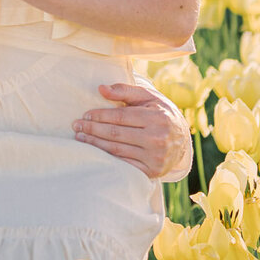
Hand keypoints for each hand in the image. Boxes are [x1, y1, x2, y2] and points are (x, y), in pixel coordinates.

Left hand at [73, 82, 191, 179]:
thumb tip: (101, 89)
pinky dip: (107, 158)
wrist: (182, 139)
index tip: (85, 115)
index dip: (100, 116)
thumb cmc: (160, 113)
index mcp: (156, 117)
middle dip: (92, 130)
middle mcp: (157, 138)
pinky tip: (95, 152)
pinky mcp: (152, 171)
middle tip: (76, 126)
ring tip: (80, 138)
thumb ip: (124, 91)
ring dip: (95, 144)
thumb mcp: (147, 97)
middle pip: (116, 134)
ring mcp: (155, 157)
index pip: (120, 117)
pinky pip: (124, 164)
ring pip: (117, 150)